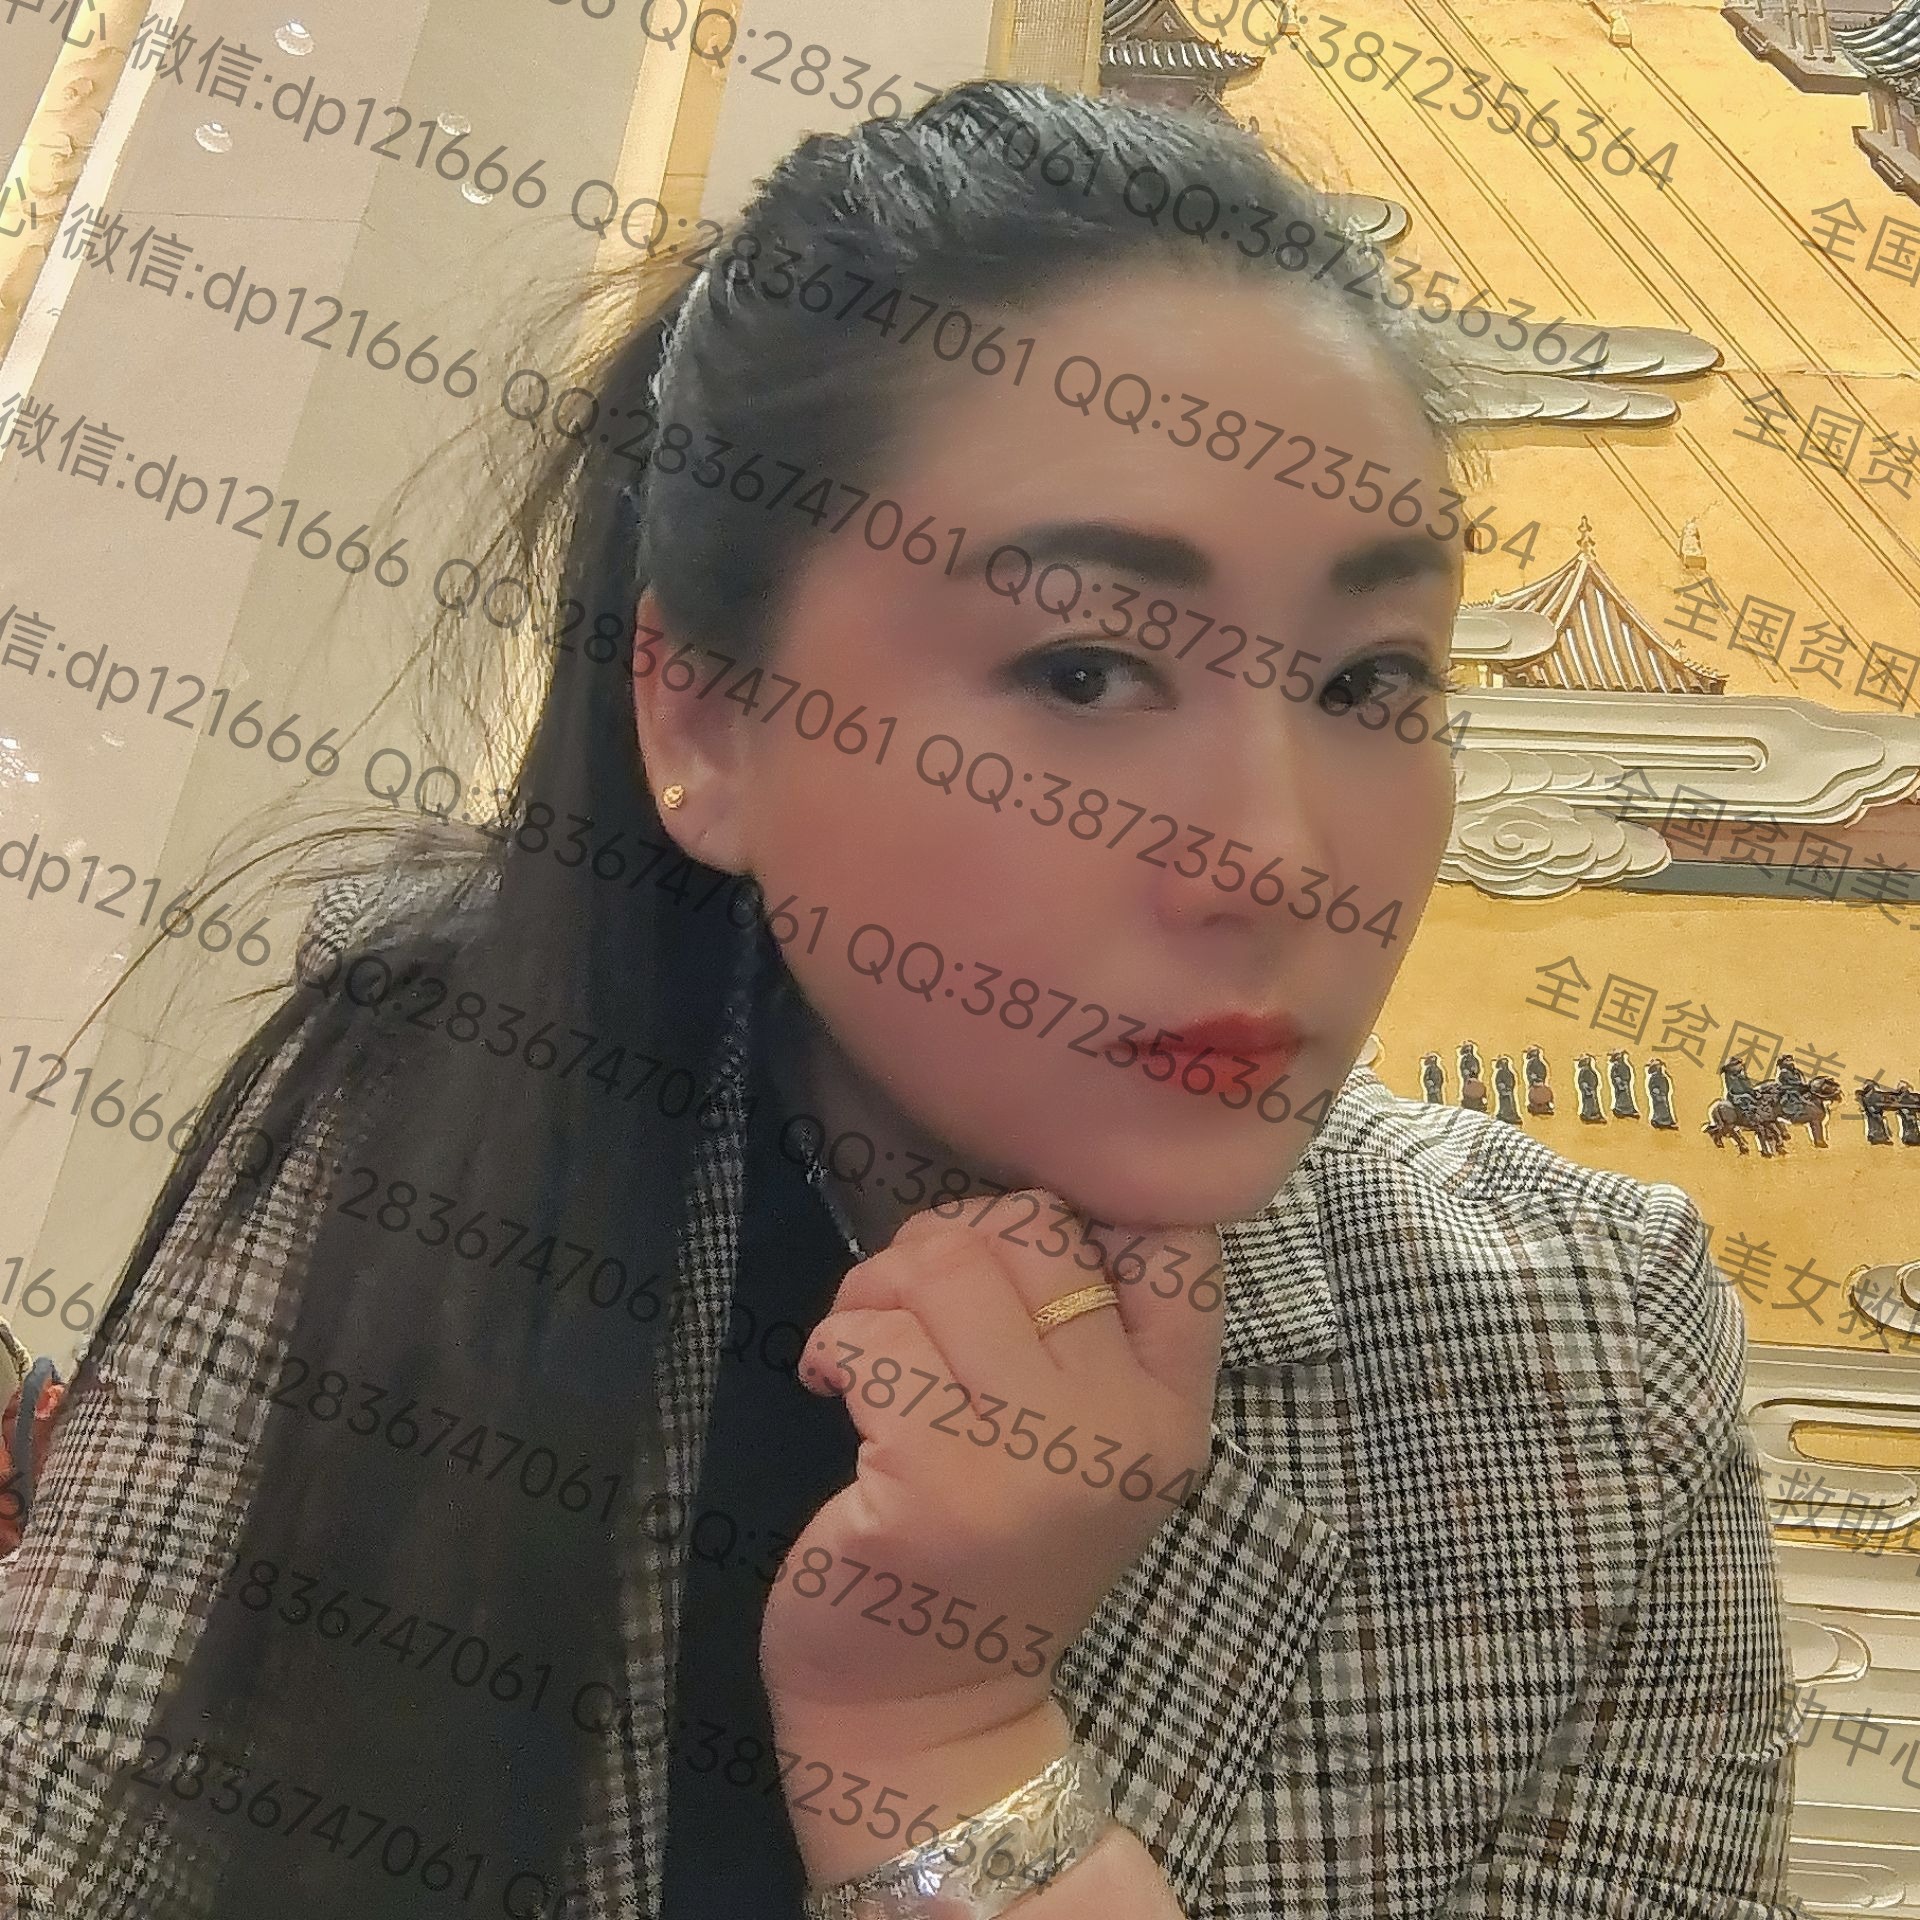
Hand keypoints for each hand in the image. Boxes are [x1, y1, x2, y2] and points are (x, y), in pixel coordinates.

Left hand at [760, 1192, 1224, 1747]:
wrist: (924, 1716)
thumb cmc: (991, 1555)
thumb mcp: (1084, 1450)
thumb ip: (1083, 1335)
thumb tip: (1007, 1213)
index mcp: (1170, 1412)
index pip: (1177, 1246)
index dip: (1087, 1213)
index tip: (1017, 1269)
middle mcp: (1120, 1429)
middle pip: (1036, 1228)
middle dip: (951, 1242)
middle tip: (910, 1306)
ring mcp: (1029, 1459)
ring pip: (947, 1266)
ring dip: (879, 1285)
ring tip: (864, 1341)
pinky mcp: (930, 1484)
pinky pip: (872, 1336)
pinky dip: (835, 1343)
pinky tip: (831, 1386)